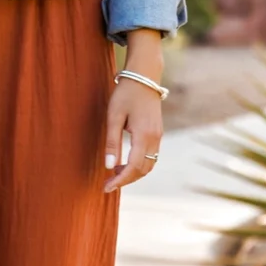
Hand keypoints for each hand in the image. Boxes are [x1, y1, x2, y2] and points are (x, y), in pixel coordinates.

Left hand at [103, 78, 162, 192]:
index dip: (120, 180)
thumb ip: (111, 142)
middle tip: (107, 183)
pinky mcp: (158, 133)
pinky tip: (124, 162)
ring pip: (149, 165)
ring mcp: (159, 137)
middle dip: (126, 180)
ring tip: (114, 173)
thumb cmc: (126, 94)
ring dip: (133, 173)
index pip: (133, 167)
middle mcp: (155, 139)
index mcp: (144, 135)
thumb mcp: (113, 116)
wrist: (144, 77)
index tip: (106, 187)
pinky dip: (139, 165)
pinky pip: (151, 157)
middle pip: (143, 170)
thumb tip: (108, 166)